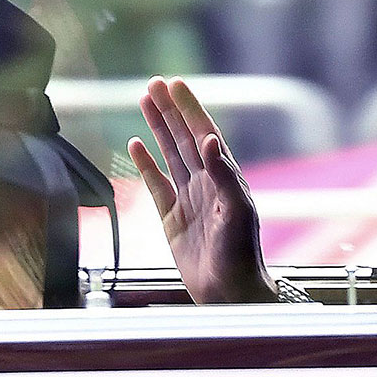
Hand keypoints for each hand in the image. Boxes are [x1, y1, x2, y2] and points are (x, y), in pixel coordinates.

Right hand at [129, 76, 276, 303]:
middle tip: (153, 84)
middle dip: (170, 110)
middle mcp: (206, 183)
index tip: (176, 84)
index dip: (190, 108)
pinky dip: (145, 164)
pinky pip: (156, 184)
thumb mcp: (237, 211)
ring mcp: (188, 198)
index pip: (204, 133)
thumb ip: (224, 175)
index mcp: (225, 177)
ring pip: (169, 154)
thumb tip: (210, 139)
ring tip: (144, 102)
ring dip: (158, 128)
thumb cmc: (241, 254)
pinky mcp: (171, 218)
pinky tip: (136, 145)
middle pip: (183, 137)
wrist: (230, 293)